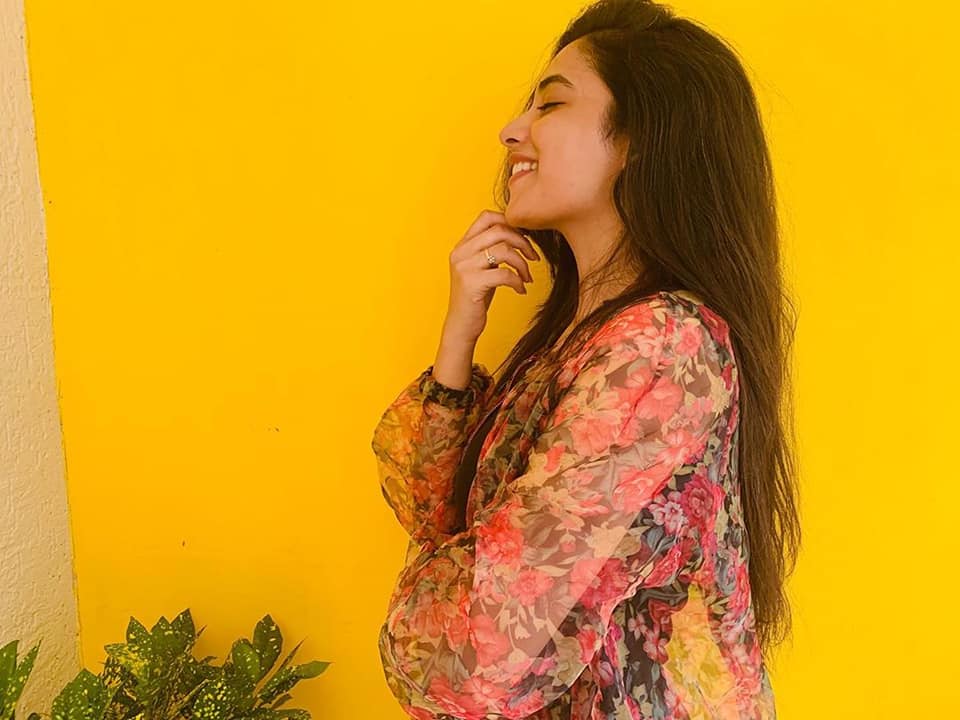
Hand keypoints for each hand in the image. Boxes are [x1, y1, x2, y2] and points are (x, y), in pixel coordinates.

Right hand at [442, 210, 540, 343]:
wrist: (461, 326)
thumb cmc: (476, 297)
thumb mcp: (482, 268)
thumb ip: (492, 250)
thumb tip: (520, 234)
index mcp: (462, 245)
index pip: (486, 217)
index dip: (510, 222)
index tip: (525, 237)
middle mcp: (460, 253)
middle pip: (499, 231)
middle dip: (523, 242)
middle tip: (533, 257)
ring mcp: (464, 267)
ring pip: (504, 251)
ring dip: (522, 263)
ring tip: (527, 276)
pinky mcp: (472, 284)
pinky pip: (505, 274)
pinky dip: (518, 281)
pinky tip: (521, 289)